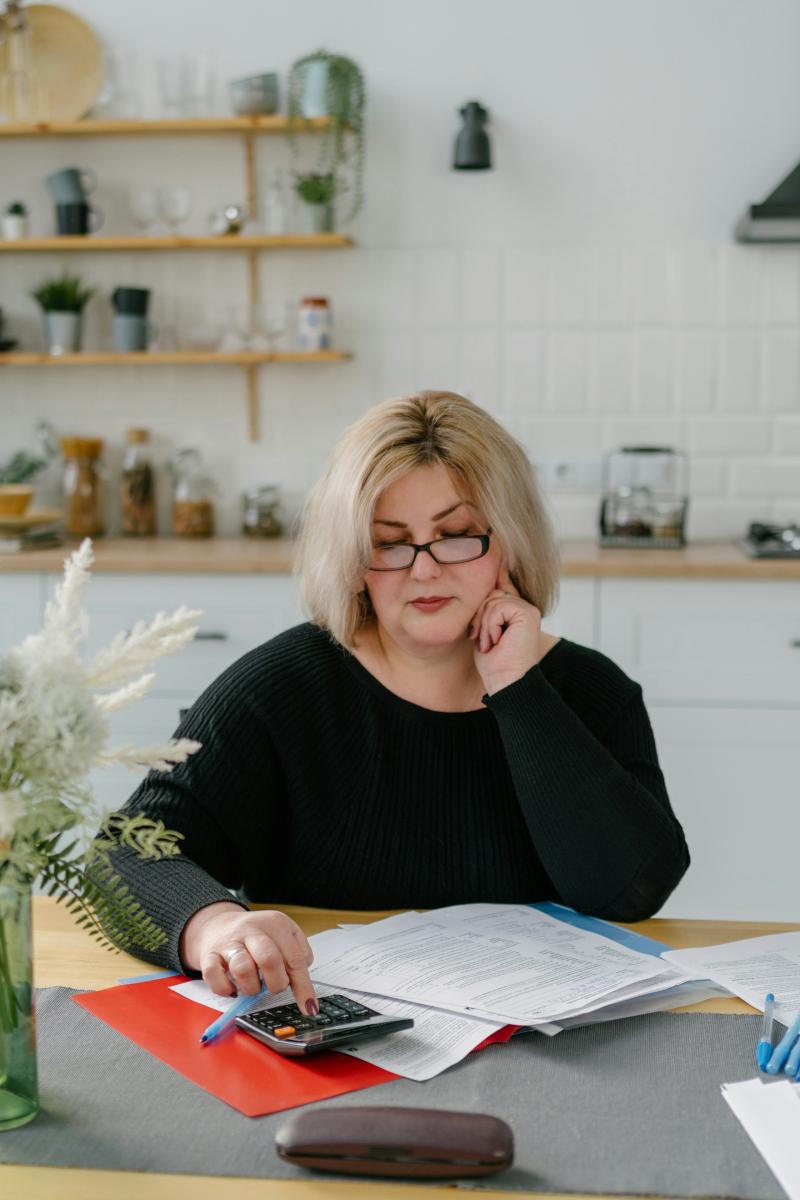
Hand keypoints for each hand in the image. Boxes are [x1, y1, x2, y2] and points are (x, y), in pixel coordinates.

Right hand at [180, 901, 318, 1013]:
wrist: (219, 925)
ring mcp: (229, 942)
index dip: (303, 986)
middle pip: (269, 960)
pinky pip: (215, 977)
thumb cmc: (256, 935)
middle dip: (276, 983)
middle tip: (276, 987)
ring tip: (254, 985)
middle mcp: (252, 930)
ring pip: (243, 969)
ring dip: (252, 987)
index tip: (309, 1007)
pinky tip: (233, 987)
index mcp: (276, 923)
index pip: (295, 958)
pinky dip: (226, 989)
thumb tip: (304, 981)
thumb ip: (298, 953)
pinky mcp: (209, 955)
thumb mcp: (283, 934)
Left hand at [469, 565, 543, 694]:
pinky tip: (496, 641)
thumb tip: (477, 590)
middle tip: (480, 641)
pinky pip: (498, 607)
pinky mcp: (528, 614)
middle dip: (479, 617)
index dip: (480, 609)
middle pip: (491, 595)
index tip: (476, 633)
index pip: (494, 593)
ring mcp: (529, 610)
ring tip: (488, 644)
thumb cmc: (495, 664)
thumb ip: (486, 612)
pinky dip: (490, 626)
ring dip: (484, 625)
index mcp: (517, 612)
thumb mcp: (485, 631)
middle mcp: (526, 608)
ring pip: (493, 600)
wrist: (507, 683)